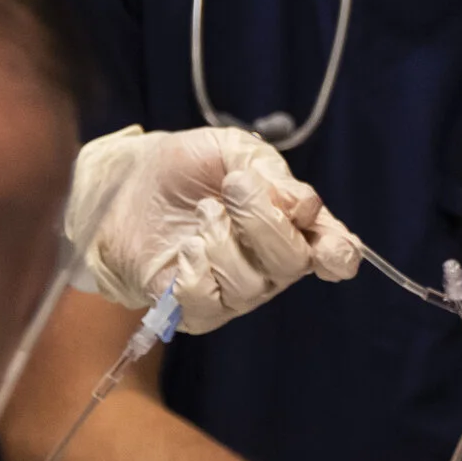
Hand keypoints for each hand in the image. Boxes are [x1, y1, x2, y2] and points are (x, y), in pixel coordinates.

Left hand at [67, 126, 360, 334]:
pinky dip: (195, 274)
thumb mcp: (230, 151)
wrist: (123, 184)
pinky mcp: (196, 309)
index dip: (338, 254)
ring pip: (250, 285)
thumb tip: (304, 206)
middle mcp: (274, 265)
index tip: (325, 244)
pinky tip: (183, 250)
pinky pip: (207, 305)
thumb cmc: (186, 166)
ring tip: (201, 214)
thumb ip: (270, 173)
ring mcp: (238, 291)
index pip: (337, 254)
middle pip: (293, 263)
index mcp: (296, 226)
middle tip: (232, 189)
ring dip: (221, 243)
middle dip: (263, 223)